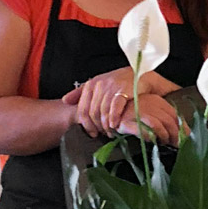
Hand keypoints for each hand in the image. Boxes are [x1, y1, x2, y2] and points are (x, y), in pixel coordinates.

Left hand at [62, 68, 180, 135]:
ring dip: (106, 126)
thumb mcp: (100, 84)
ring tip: (111, 132)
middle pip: (92, 113)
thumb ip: (81, 92)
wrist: (142, 74)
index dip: (86, 124)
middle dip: (97, 127)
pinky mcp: (123, 90)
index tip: (92, 133)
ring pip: (102, 112)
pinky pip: (114, 109)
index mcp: (92, 84)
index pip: (83, 109)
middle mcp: (100, 85)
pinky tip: (115, 125)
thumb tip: (65, 101)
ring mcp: (111, 87)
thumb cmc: (121, 81)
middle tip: (103, 134)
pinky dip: (113, 119)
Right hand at [112, 93, 180, 145]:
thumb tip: (187, 132)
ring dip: (163, 136)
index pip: (174, 114)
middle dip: (175, 135)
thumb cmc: (134, 113)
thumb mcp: (154, 111)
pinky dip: (150, 137)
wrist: (111, 112)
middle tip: (175, 144)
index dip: (182, 127)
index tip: (184, 138)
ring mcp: (136, 112)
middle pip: (168, 120)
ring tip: (163, 142)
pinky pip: (142, 130)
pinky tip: (152, 140)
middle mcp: (148, 104)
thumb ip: (168, 118)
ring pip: (158, 125)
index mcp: (156, 100)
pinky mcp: (126, 122)